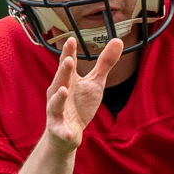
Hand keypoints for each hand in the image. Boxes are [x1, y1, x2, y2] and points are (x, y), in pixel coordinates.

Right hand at [44, 36, 121, 151]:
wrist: (67, 133)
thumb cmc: (79, 104)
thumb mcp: (95, 82)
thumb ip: (104, 63)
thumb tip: (118, 40)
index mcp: (68, 80)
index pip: (67, 64)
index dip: (69, 52)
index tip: (71, 40)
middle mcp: (59, 93)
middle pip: (60, 80)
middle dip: (63, 71)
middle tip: (68, 60)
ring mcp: (57, 111)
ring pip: (56, 103)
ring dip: (59, 97)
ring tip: (64, 91)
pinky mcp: (59, 128)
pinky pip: (60, 130)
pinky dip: (63, 131)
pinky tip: (68, 132)